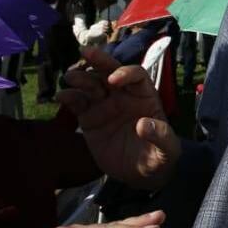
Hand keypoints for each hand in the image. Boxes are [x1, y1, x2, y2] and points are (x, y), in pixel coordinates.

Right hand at [58, 47, 180, 189]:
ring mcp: (105, 106)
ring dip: (81, 78)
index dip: (125, 73)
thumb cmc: (159, 156)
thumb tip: (143, 125)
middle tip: (85, 52)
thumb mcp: (167, 149)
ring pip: (91, 85)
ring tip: (70, 77)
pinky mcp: (89, 119)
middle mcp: (123, 95)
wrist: (140, 175)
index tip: (113, 80)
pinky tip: (60, 97)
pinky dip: (69, 98)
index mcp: (144, 96)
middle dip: (99, 61)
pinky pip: (78, 104)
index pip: (136, 75)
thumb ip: (159, 136)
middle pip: (110, 71)